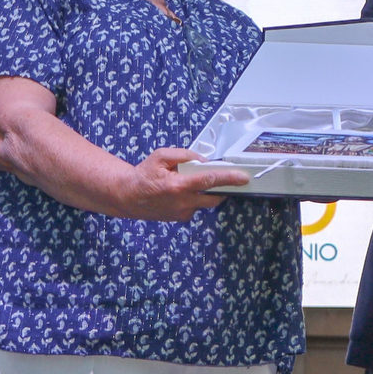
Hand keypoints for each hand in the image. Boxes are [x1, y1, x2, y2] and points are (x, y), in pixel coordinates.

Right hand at [118, 148, 248, 220]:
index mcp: (178, 186)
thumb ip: (184, 155)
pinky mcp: (181, 218)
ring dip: (205, 193)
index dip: (229, 178)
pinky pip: (195, 207)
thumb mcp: (161, 156)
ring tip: (189, 183)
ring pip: (205, 203)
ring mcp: (183, 213)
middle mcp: (183, 202)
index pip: (209, 181)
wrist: (128, 197)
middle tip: (225, 180)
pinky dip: (194, 198)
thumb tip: (203, 160)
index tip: (243, 177)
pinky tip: (181, 193)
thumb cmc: (144, 174)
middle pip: (214, 198)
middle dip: (223, 189)